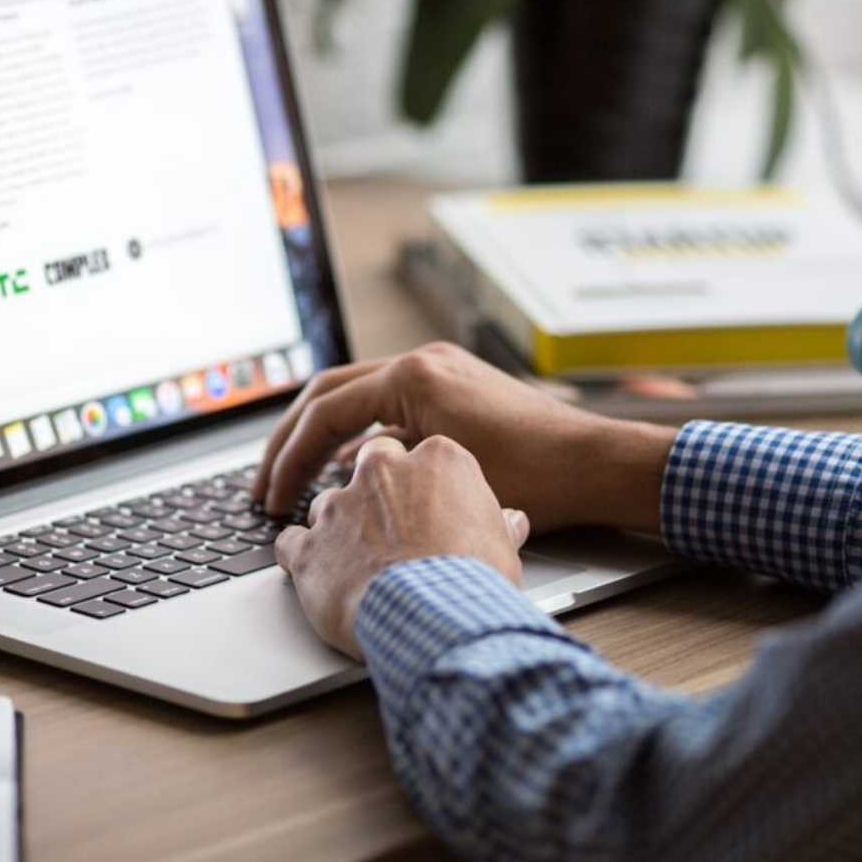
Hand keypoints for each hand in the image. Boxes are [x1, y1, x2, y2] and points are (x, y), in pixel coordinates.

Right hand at [253, 342, 676, 535]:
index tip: (272, 499)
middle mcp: (424, 362)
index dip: (289, 460)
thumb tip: (337, 483)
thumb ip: (382, 469)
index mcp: (414, 376)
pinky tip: (351, 477)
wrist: (597, 465)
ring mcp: (441, 370)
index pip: (325, 411)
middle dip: (290, 442)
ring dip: (322, 438)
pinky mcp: (455, 388)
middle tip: (265, 486)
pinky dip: (361, 438)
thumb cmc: (535, 478)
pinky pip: (389, 407)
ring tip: (297, 482)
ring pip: (356, 397)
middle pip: (329, 394)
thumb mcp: (443, 476)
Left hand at [274, 434, 529, 658]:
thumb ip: (498, 524)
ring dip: (340, 528)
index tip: (429, 507)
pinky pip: (291, 542)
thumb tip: (511, 522)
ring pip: (328, 504)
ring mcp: (340, 506)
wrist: (434, 618)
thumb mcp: (503, 548)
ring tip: (359, 563)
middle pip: (371, 465)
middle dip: (377, 491)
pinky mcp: (309, 546)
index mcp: (437, 460)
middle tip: (392, 526)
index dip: (425, 486)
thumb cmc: (474, 581)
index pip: (423, 455)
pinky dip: (301, 557)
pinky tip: (318, 576)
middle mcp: (382, 471)